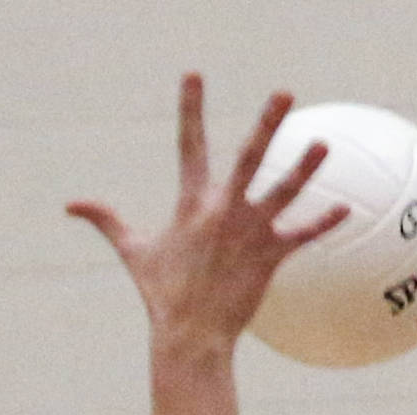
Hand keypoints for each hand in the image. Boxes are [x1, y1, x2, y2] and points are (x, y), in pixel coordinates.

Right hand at [67, 74, 347, 352]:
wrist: (190, 338)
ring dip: (304, 168)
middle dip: (267, 123)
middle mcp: (223, 212)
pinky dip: (323, 223)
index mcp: (191, 205)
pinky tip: (345, 208)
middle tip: (285, 94)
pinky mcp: (269, 258)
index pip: (189, 145)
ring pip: (283, 192)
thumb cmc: (162, 297)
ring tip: (322, 144)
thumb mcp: (134, 253)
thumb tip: (71, 205)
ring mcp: (249, 234)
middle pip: (250, 158)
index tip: (195, 75)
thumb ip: (108, 222)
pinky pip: (301, 236)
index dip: (191, 108)